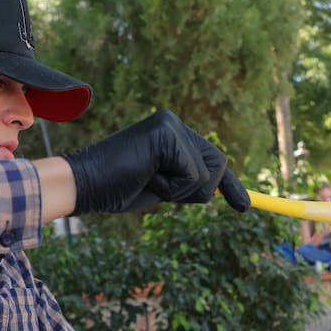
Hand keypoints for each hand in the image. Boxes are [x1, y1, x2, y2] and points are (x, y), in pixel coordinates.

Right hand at [62, 110, 248, 213]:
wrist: (84, 185)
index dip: (230, 185)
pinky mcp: (167, 136)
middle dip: (195, 191)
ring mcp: (171, 126)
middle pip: (218, 165)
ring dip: (181, 191)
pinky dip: (172, 188)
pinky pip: (193, 176)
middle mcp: (174, 123)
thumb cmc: (116, 188)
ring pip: (208, 174)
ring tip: (149, 180)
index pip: (212, 159)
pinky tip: (146, 177)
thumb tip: (218, 191)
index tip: (245, 207)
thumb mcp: (161, 186)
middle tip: (158, 187)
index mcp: (172, 132)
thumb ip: (186, 182)